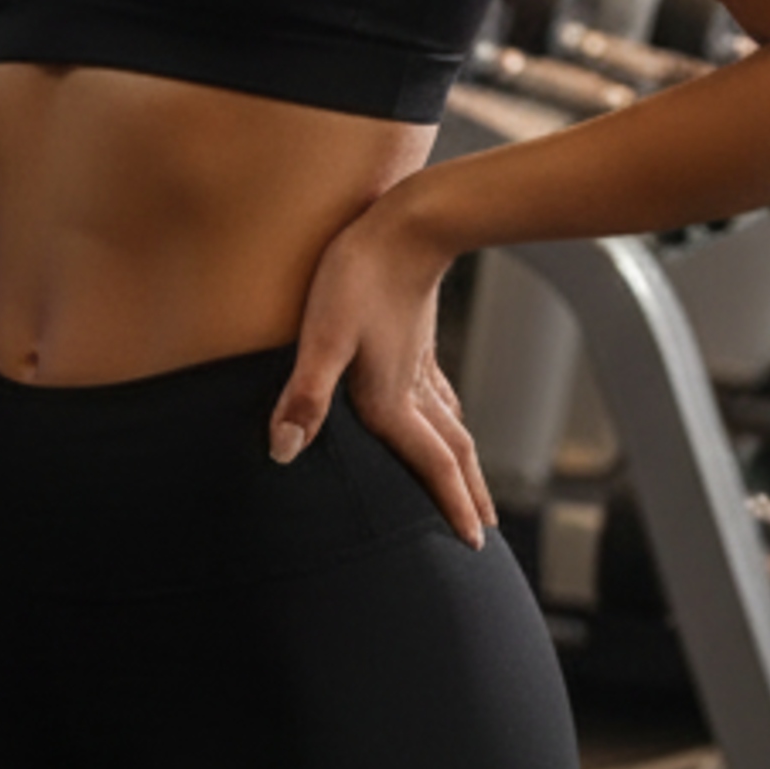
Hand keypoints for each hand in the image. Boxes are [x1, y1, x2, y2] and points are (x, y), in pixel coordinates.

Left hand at [269, 189, 495, 547]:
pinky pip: (442, 394)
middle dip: (469, 496)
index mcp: (392, 399)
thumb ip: (305, 395)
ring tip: (475, 485)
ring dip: (465, 462)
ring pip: (453, 425)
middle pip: (453, 454)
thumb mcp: (321, 337)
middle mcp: (414, 390)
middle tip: (486, 535)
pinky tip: (445, 411)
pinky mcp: (419, 340)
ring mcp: (422, 364)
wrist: (404, 225)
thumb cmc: (356, 277)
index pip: (432, 465)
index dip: (452, 505)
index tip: (473, 543)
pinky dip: (451, 419)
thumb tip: (283, 451)